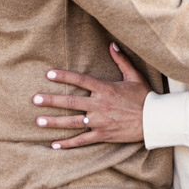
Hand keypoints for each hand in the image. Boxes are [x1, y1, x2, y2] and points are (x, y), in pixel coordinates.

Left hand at [32, 43, 150, 148]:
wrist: (154, 120)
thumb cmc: (144, 96)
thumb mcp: (134, 75)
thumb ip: (121, 60)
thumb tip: (112, 44)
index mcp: (105, 88)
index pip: (80, 80)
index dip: (64, 76)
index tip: (49, 74)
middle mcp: (99, 105)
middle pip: (70, 102)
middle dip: (51, 100)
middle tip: (34, 99)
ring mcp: (99, 122)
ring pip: (72, 122)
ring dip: (54, 122)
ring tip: (38, 121)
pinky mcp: (103, 135)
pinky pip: (82, 140)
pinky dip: (67, 143)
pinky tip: (54, 144)